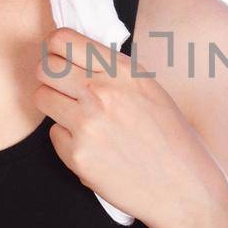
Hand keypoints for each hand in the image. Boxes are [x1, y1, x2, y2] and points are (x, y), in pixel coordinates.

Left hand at [34, 27, 225, 227]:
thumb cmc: (172, 138)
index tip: (60, 58)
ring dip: (55, 105)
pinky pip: (55, 135)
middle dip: (49, 76)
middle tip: (63, 89)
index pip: (62, 40)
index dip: (54, 48)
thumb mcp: (149, 90)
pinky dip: (68, 140)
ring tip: (78, 118)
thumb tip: (74, 56)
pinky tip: (94, 148)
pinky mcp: (78, 156)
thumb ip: (113, 71)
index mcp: (123, 71)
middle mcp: (102, 92)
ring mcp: (87, 124)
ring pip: (42, 98)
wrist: (185, 188)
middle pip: (44, 67)